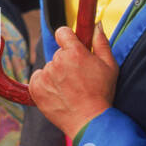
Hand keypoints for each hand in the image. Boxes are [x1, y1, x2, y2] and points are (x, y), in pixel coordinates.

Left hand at [28, 22, 117, 139]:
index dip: (67, 38)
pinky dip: (45, 85)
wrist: (89, 121)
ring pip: (49, 68)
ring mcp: (45, 74)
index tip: (71, 46)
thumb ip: (101, 42)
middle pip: (58, 54)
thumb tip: (96, 24)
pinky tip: (59, 94)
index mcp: (75, 52)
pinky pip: (38, 79)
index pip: (62, 32)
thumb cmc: (103, 94)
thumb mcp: (110, 66)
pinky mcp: (35, 88)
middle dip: (66, 62)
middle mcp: (58, 60)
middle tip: (78, 79)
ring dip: (56, 75)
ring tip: (70, 91)